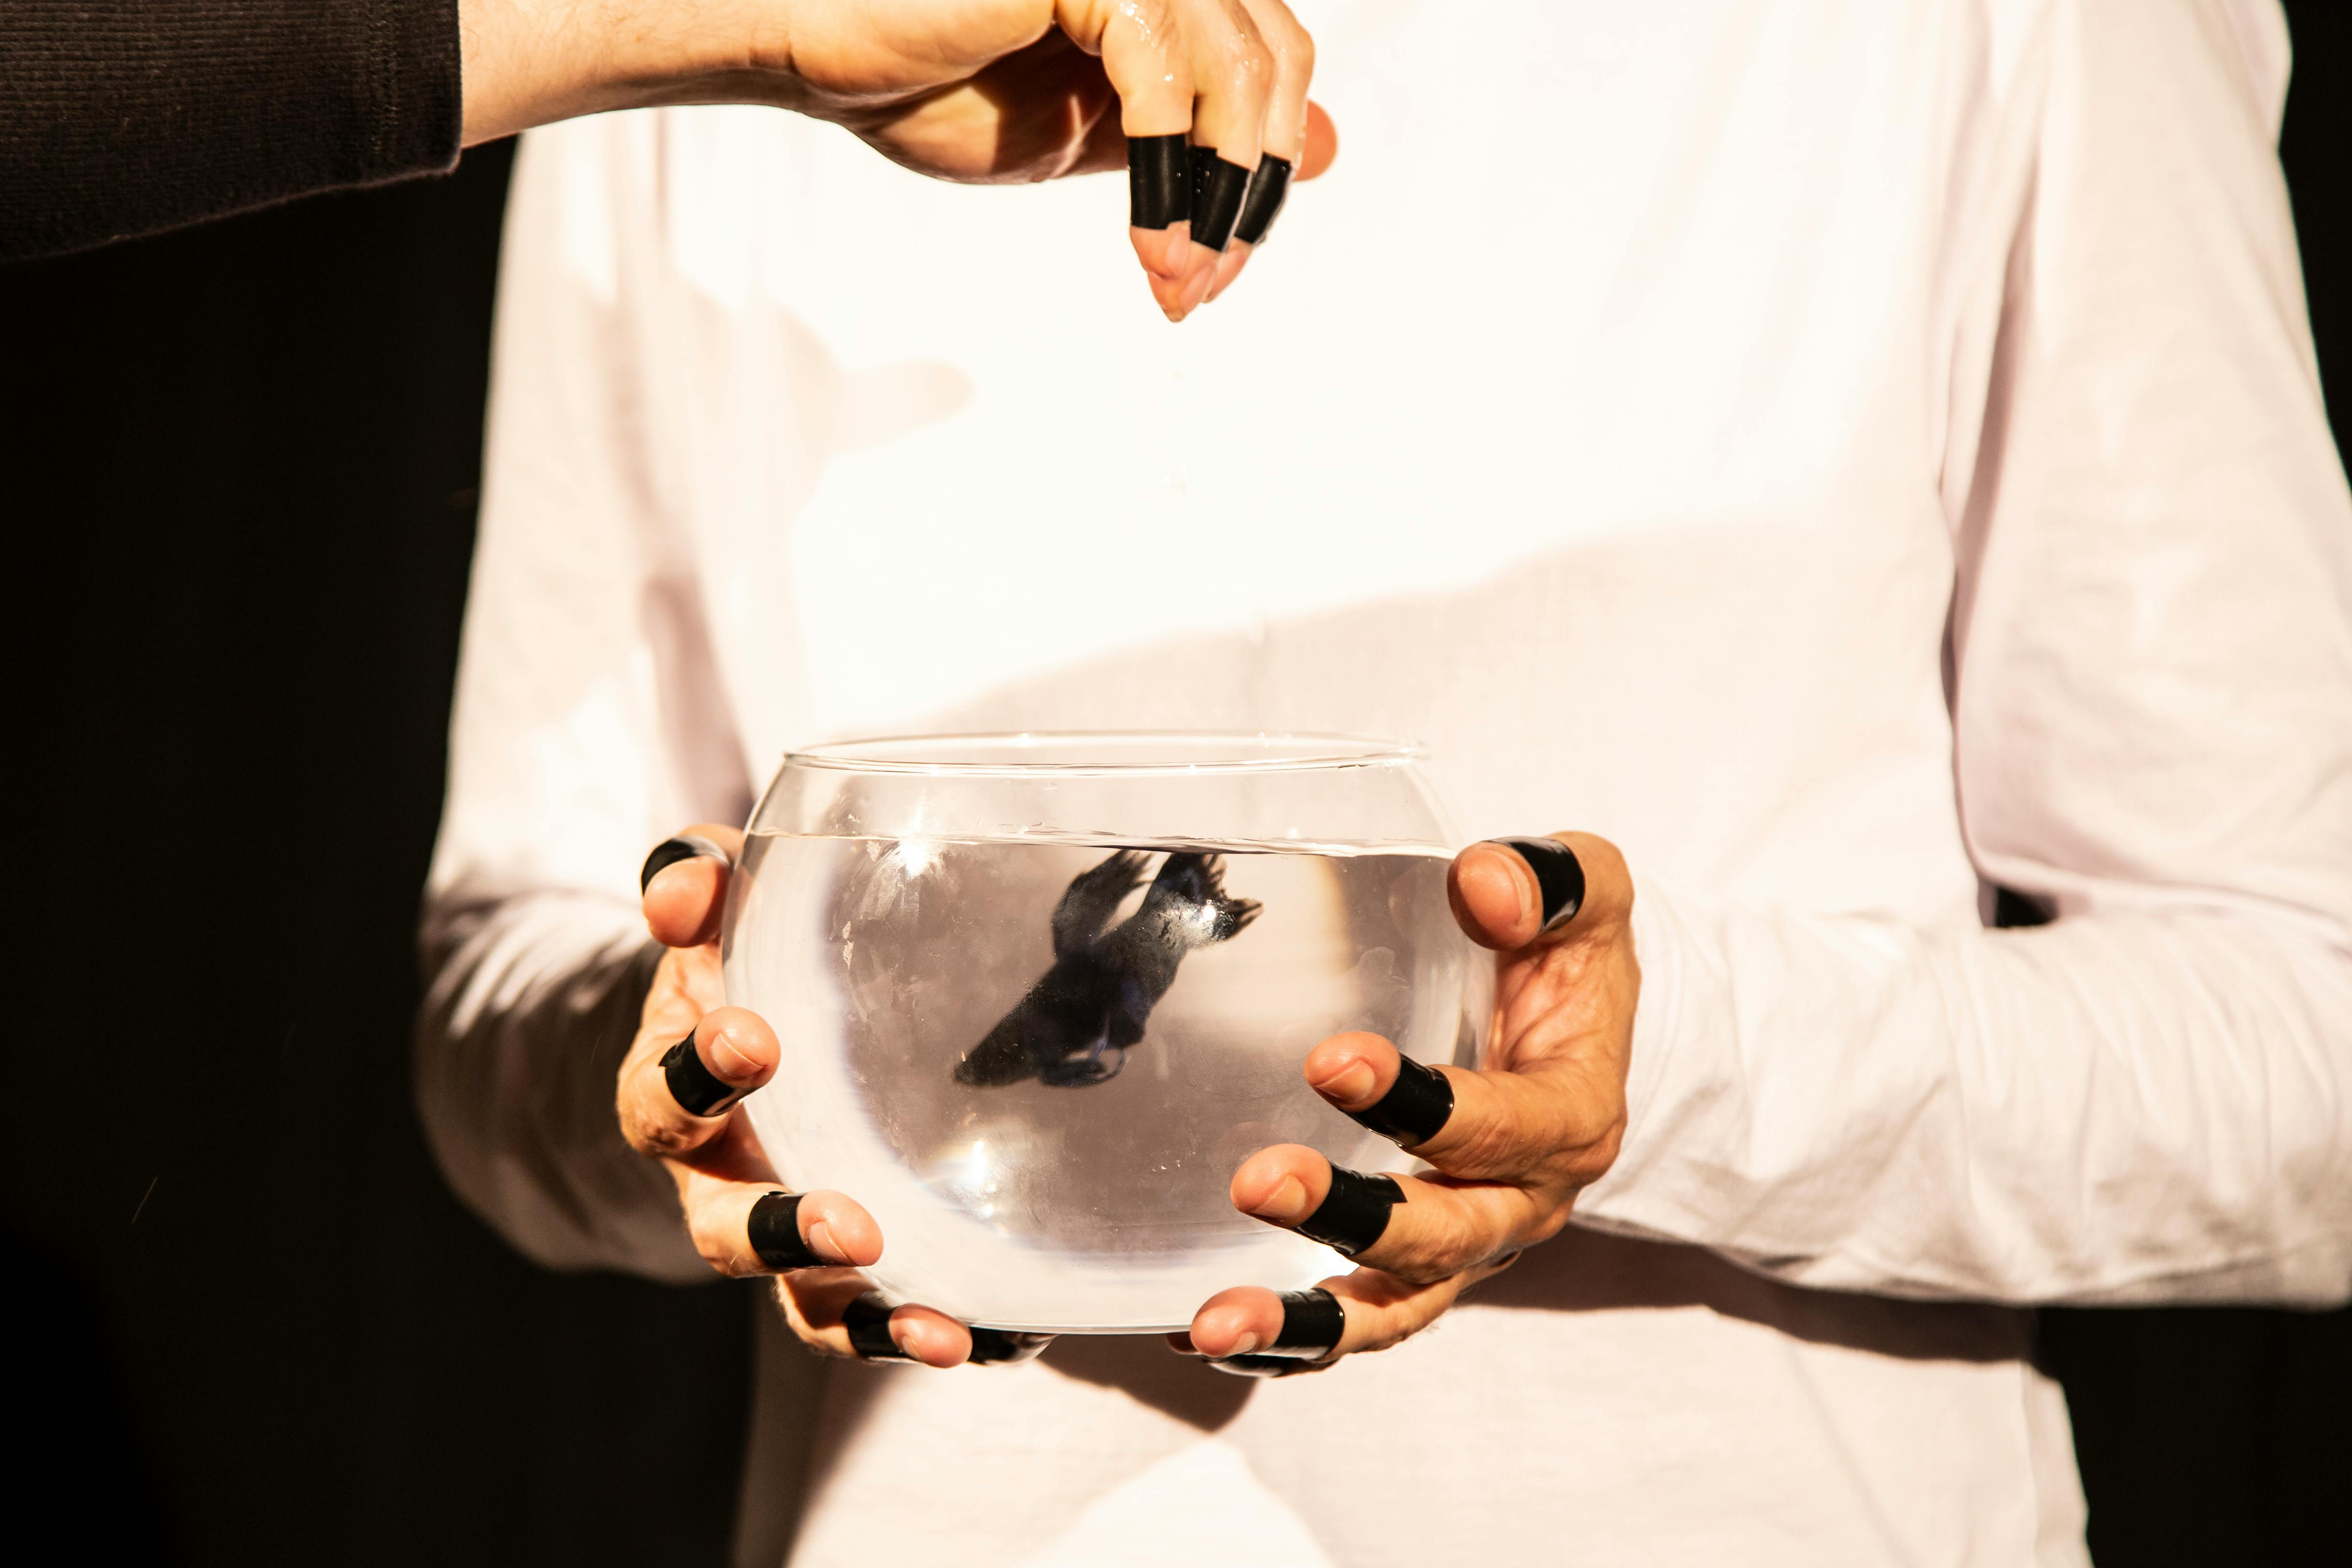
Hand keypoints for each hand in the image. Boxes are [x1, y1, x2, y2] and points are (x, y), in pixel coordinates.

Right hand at [459, 0, 1336, 318]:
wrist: (818, 56)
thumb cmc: (931, 88)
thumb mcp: (1089, 137)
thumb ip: (1195, 140)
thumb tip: (1322, 154)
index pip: (1269, 71)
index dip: (1257, 179)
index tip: (1211, 278)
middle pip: (1275, 69)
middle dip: (1246, 194)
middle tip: (1198, 293)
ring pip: (1240, 70)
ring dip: (1214, 194)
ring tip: (1174, 283)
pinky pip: (1162, 70)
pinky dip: (1168, 166)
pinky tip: (1147, 242)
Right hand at [620, 824, 1049, 1367]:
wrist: (741, 1045)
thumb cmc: (730, 966)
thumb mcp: (710, 916)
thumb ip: (698, 882)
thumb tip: (682, 886)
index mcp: (673, 1092)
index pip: (665, 1094)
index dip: (698, 1073)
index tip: (752, 1040)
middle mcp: (721, 1181)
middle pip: (729, 1232)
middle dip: (786, 1233)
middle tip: (848, 1228)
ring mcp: (785, 1233)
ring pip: (808, 1301)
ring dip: (868, 1319)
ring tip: (939, 1332)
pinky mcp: (851, 1265)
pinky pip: (881, 1315)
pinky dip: (934, 1328)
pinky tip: (1006, 1335)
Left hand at [1178, 834, 1638, 1373]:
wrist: (1578, 1032)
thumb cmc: (1568, 960)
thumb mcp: (1589, 898)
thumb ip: (1551, 881)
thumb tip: (1484, 882)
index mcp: (1570, 1116)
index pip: (1502, 1124)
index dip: (1421, 1104)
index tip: (1331, 1062)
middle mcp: (1523, 1201)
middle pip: (1445, 1237)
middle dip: (1353, 1218)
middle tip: (1259, 1182)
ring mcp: (1469, 1246)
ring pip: (1396, 1308)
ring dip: (1307, 1321)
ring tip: (1214, 1326)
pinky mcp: (1418, 1267)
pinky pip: (1358, 1319)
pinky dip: (1288, 1338)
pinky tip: (1193, 1334)